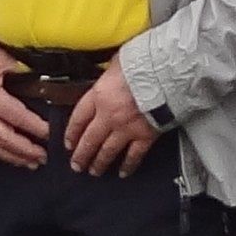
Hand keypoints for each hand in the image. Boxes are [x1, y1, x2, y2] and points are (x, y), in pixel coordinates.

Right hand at [0, 49, 48, 169]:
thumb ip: (20, 69)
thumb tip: (42, 79)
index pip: (18, 117)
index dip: (36, 128)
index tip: (50, 133)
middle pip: (7, 139)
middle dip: (28, 150)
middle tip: (44, 156)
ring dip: (15, 157)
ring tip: (32, 162)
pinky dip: (0, 154)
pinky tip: (12, 157)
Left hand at [64, 55, 162, 176]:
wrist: (167, 73)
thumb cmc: (143, 63)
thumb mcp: (116, 63)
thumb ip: (108, 75)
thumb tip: (108, 74)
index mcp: (99, 96)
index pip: (78, 119)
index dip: (71, 133)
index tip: (68, 143)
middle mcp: (108, 116)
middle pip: (89, 140)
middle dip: (81, 155)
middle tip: (76, 165)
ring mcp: (126, 128)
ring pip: (107, 151)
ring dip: (99, 163)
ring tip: (94, 171)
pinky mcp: (144, 136)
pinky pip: (133, 156)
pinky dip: (128, 166)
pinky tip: (123, 172)